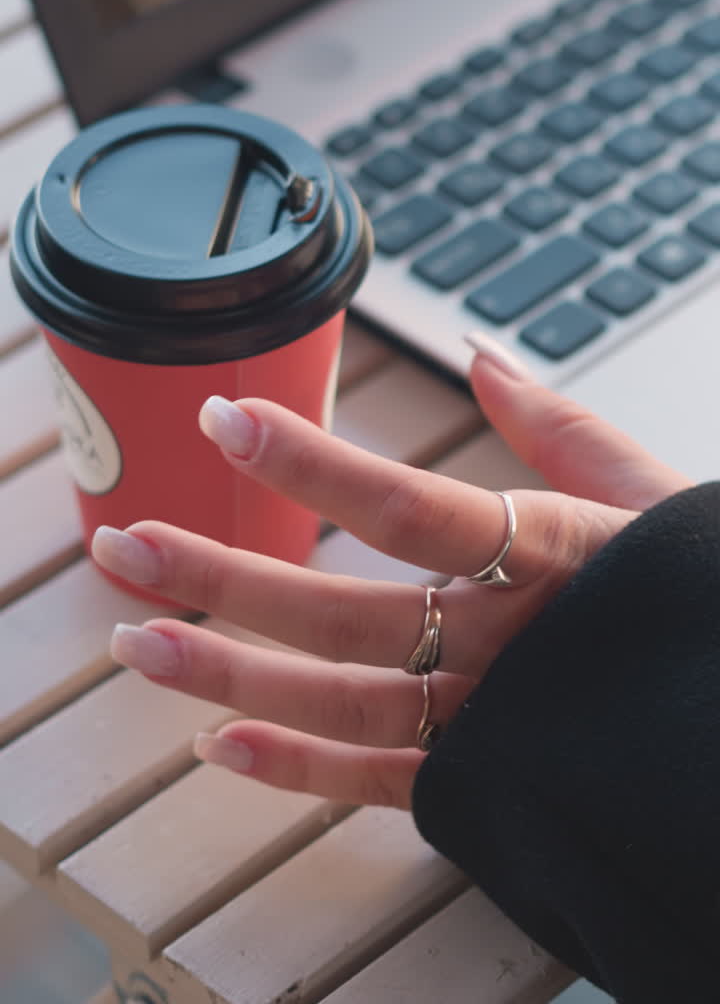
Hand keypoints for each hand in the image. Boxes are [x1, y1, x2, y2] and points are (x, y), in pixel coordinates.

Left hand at [94, 337, 688, 808]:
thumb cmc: (702, 595)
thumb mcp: (651, 495)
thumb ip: (562, 427)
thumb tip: (480, 353)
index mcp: (552, 557)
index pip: (411, 506)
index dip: (310, 464)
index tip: (223, 419)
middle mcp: (511, 646)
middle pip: (347, 614)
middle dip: (227, 578)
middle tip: (125, 545)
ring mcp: (497, 726)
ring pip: (346, 705)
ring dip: (233, 677)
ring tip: (134, 641)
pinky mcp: (491, 787)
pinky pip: (384, 786)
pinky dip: (298, 770)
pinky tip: (217, 746)